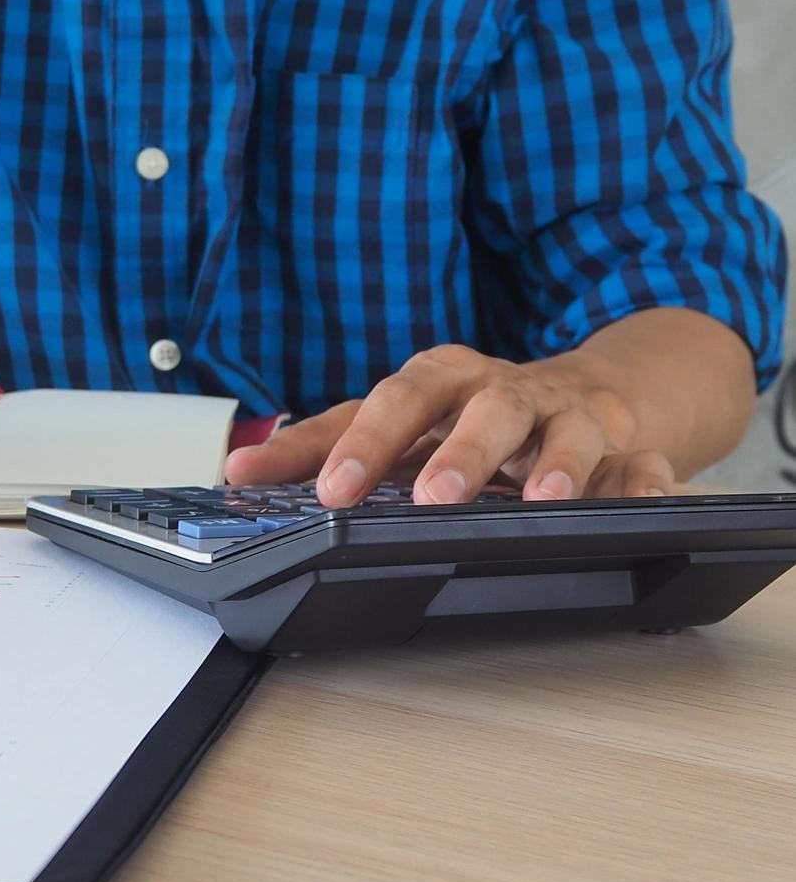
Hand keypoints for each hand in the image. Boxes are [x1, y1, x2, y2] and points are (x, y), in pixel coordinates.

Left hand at [225, 344, 674, 505]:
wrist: (584, 390)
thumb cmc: (471, 412)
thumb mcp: (399, 421)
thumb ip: (321, 445)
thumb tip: (238, 468)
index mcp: (440, 381)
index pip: (392, 401)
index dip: (362, 442)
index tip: (329, 489)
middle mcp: (501, 390)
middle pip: (478, 407)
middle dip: (458, 451)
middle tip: (430, 496)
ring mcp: (566, 413)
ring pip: (563, 429)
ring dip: (554, 462)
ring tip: (542, 498)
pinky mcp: (623, 442)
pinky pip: (640, 461)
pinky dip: (642, 480)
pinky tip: (637, 499)